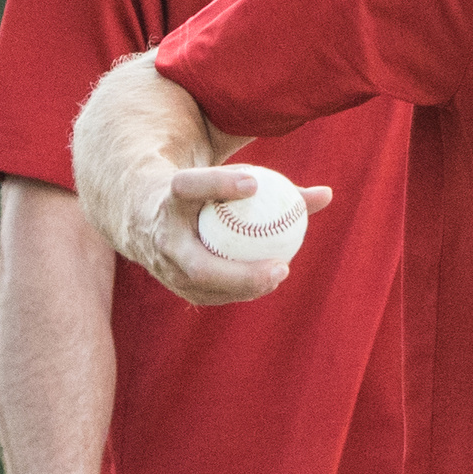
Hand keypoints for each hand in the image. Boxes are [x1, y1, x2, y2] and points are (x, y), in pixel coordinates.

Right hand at [130, 166, 334, 306]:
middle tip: (282, 268)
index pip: (188, 186)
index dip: (218, 185)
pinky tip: (266, 281)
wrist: (145, 211)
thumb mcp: (227, 179)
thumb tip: (327, 194)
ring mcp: (163, 266)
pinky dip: (238, 289)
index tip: (254, 183)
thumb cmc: (204, 190)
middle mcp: (161, 235)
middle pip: (197, 265)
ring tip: (278, 274)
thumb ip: (273, 185)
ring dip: (244, 287)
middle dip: (240, 274)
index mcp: (168, 196)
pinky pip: (208, 294)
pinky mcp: (171, 283)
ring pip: (204, 288)